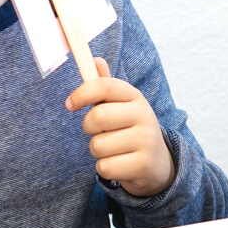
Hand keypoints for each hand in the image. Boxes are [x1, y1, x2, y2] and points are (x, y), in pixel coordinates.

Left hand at [66, 56, 174, 196]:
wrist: (157, 162)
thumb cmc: (130, 129)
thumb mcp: (122, 105)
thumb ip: (105, 86)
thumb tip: (95, 60)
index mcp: (135, 97)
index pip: (105, 86)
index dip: (82, 93)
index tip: (70, 104)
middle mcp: (144, 115)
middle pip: (97, 117)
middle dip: (88, 128)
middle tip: (98, 132)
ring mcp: (146, 141)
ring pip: (98, 145)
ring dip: (97, 150)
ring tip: (112, 149)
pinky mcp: (143, 164)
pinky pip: (105, 166)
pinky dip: (105, 167)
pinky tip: (118, 163)